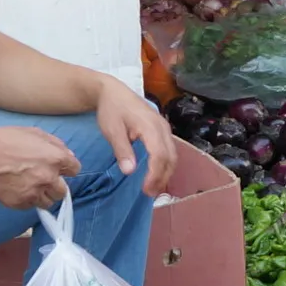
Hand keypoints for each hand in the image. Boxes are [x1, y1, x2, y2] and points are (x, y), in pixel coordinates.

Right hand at [0, 124, 79, 210]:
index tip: (57, 170)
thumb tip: (68, 155)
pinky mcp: (20, 203)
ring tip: (28, 186)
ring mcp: (35, 192)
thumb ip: (57, 145)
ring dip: (41, 196)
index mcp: (57, 158)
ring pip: (47, 202)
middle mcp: (49, 178)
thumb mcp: (35, 133)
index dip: (66, 169)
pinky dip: (26, 200)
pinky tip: (16, 189)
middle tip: (40, 180)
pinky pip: (30, 206)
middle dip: (54, 186)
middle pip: (62, 191)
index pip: (75, 170)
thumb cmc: (6, 140)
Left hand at [94, 77, 176, 196]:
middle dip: (162, 177)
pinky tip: (156, 174)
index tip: (145, 189)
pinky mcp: (162, 130)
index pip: (159, 155)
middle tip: (149, 194)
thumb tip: (129, 171)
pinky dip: (165, 165)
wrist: (113, 92)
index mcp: (150, 126)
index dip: (154, 174)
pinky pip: (169, 150)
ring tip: (153, 188)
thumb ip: (122, 150)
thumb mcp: (112, 130)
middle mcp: (162, 127)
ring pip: (172, 155)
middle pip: (170, 157)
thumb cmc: (112, 110)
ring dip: (165, 173)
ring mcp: (164, 128)